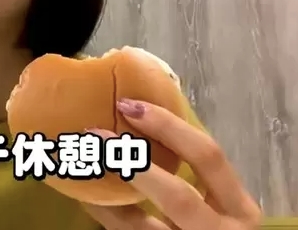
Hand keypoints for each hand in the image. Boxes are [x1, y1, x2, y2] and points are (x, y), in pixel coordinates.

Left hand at [84, 100, 261, 229]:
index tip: (129, 105)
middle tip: (96, 132)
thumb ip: (194, 171)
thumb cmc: (213, 221)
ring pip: (143, 223)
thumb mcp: (216, 200)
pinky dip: (105, 212)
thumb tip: (141, 119)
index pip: (208, 157)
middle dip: (134, 162)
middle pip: (177, 194)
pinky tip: (88, 194)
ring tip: (84, 161)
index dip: (168, 127)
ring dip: (108, 192)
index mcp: (239, 207)